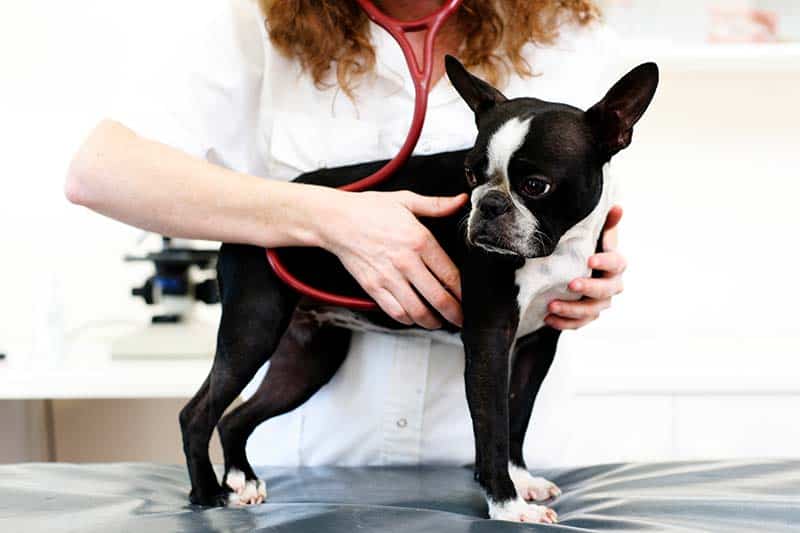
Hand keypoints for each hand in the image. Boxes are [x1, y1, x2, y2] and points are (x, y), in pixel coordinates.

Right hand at [317, 190, 466, 328]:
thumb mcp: (406, 200)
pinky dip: (408, 319)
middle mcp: (406, 262)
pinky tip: (414, 317)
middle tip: (460, 319)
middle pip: (438, 298)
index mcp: (419, 240)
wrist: (335, 220)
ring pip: (417, 310)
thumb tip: (460, 201)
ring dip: (432, 321)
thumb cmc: (369, 210)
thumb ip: (436, 204)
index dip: (463, 293)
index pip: (450, 275)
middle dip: (454, 314)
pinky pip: (395, 311)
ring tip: (439, 322)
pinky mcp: (373, 287)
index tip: (468, 300)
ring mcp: (388, 277)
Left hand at [544, 205, 625, 330]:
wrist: (574, 270)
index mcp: (615, 264)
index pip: (617, 263)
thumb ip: (605, 224)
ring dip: (572, 310)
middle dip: (590, 288)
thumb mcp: (592, 235)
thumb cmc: (585, 249)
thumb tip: (617, 207)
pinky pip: (579, 324)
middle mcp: (612, 285)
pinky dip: (564, 323)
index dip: (606, 261)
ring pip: (592, 311)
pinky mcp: (587, 316)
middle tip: (571, 284)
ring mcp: (600, 303)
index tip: (590, 259)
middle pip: (607, 290)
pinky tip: (548, 319)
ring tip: (551, 306)